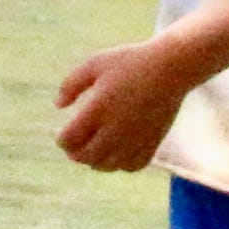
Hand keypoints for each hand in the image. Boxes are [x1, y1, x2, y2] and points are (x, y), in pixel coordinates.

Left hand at [52, 39, 192, 173]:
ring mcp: (134, 138)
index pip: (71, 138)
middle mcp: (115, 128)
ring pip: (108, 165)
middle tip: (72, 147)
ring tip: (92, 151)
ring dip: (95, 161)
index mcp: (98, 108)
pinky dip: (120, 164)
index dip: (61, 140)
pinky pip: (132, 166)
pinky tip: (116, 153)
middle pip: (87, 156)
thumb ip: (71, 84)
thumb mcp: (95, 64)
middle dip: (75, 153)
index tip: (61, 134)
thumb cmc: (129, 62)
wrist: (170, 68)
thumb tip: (58, 106)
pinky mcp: (152, 143)